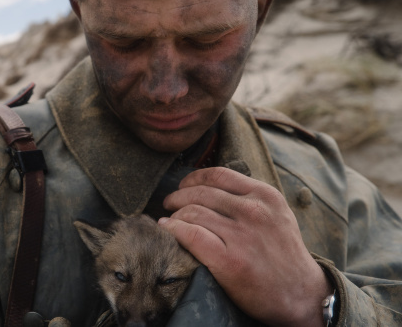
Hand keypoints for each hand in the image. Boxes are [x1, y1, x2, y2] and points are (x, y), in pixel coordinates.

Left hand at [158, 167, 332, 326]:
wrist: (301, 295)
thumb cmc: (283, 254)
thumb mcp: (277, 214)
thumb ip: (249, 198)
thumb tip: (208, 187)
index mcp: (265, 196)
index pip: (218, 175)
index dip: (193, 178)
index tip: (183, 185)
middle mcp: (254, 211)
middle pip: (201, 192)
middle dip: (178, 196)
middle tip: (170, 203)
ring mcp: (242, 235)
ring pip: (192, 212)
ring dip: (175, 215)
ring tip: (169, 220)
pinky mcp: (229, 260)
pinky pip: (190, 235)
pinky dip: (174, 229)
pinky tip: (168, 229)